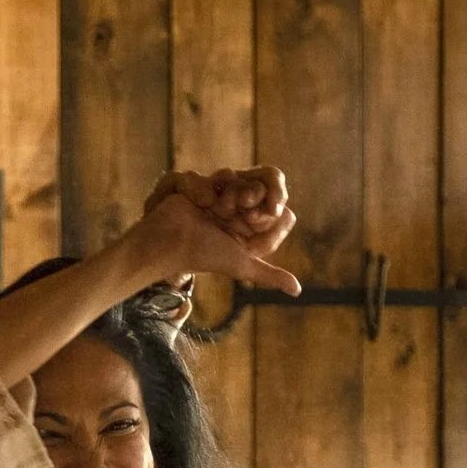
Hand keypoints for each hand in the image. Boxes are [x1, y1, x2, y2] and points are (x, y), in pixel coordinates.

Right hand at [124, 178, 300, 294]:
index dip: (268, 212)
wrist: (168, 242)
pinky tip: (201, 203)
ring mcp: (224, 196)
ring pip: (242, 180)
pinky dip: (210, 189)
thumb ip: (269, 275)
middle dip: (247, 200)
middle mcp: (241, 212)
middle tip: (227, 215)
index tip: (250, 222)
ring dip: (229, 196)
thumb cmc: (203, 256)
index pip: (278, 210)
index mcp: (253, 229)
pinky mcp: (206, 184)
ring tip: (213, 211)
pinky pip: (223, 176)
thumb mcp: (242, 264)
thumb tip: (298, 291)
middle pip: (262, 190)